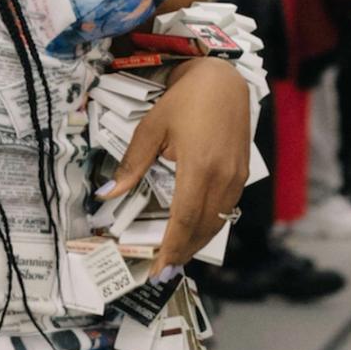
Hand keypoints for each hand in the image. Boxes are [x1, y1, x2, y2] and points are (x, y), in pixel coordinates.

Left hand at [101, 56, 250, 273]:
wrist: (222, 79)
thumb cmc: (185, 99)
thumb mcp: (152, 128)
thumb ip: (132, 164)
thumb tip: (109, 193)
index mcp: (199, 167)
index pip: (183, 221)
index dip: (170, 248)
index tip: (157, 268)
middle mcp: (223, 177)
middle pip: (202, 228)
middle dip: (182, 252)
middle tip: (161, 270)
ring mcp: (236, 177)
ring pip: (217, 222)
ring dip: (196, 242)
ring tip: (175, 257)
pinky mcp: (242, 173)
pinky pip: (226, 209)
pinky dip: (209, 225)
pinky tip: (195, 231)